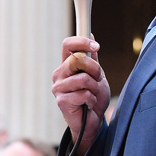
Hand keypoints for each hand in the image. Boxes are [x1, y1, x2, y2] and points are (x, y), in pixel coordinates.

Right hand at [51, 36, 109, 155]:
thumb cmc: (93, 98)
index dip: (82, 42)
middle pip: (77, 59)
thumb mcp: (96, 75)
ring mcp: (58, 88)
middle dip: (94, 69)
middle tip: (97, 79)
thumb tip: (90, 34)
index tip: (96, 46)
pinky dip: (92, 100)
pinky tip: (88, 105)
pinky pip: (84, 94)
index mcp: (66, 65)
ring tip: (92, 95)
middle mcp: (60, 74)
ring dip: (94, 88)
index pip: (68, 45)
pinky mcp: (62, 101)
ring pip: (83, 78)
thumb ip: (92, 58)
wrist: (92, 121)